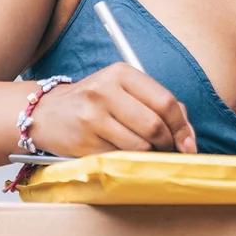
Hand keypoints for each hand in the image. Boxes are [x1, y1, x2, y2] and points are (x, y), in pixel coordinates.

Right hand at [29, 65, 196, 155]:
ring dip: (148, 155)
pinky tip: (121, 153)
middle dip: (167, 143)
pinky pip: (120, 158)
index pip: (165, 101)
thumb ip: (157, 104)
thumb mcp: (123, 91)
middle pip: (154, 125)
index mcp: (121, 73)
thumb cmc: (94, 103)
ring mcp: (93, 116)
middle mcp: (105, 91)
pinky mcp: (84, 141)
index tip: (188, 143)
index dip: (182, 126)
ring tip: (142, 151)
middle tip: (166, 150)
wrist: (47, 113)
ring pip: (139, 145)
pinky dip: (128, 161)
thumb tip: (188, 135)